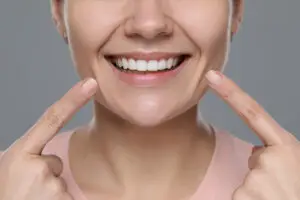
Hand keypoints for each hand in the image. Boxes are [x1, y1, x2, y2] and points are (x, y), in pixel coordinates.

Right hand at [0, 78, 96, 199]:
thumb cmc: (2, 192)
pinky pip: (67, 197)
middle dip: (45, 174)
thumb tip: (45, 155)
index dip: (73, 99)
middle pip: (55, 163)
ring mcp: (51, 186)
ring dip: (48, 190)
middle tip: (24, 190)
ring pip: (60, 181)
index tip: (91, 83)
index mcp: (20, 154)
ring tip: (29, 199)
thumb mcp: (8, 167)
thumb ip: (27, 154)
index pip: (52, 119)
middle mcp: (37, 167)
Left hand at [205, 70, 299, 199]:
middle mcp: (268, 159)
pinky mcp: (242, 196)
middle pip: (254, 158)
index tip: (211, 76)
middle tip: (286, 187)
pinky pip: (240, 195)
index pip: (252, 111)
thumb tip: (256, 153)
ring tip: (281, 198)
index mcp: (286, 146)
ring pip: (248, 178)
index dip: (230, 91)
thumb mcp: (298, 164)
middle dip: (265, 170)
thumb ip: (278, 153)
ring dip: (260, 188)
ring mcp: (255, 178)